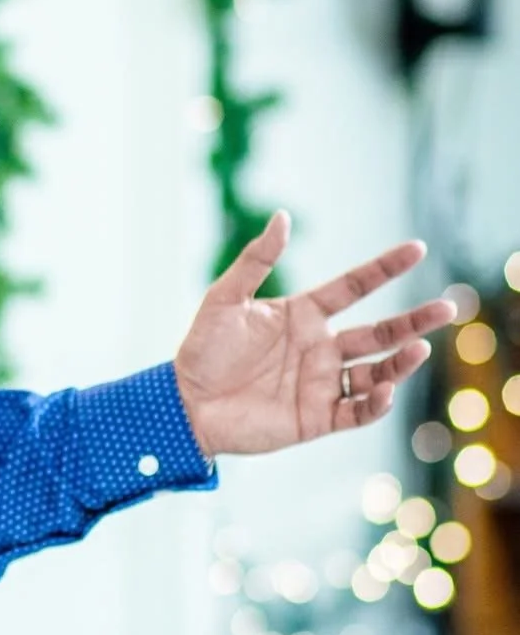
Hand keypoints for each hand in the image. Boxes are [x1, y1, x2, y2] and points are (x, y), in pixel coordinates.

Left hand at [173, 212, 455, 457]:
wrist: (185, 401)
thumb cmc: (202, 348)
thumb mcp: (225, 297)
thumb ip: (256, 259)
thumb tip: (284, 217)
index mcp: (301, 315)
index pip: (353, 287)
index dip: (384, 268)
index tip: (416, 249)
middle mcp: (319, 347)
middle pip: (378, 331)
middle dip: (414, 321)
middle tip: (449, 307)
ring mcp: (321, 383)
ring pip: (376, 371)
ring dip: (401, 362)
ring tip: (421, 347)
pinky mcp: (316, 417)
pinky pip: (357, 411)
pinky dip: (376, 403)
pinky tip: (385, 389)